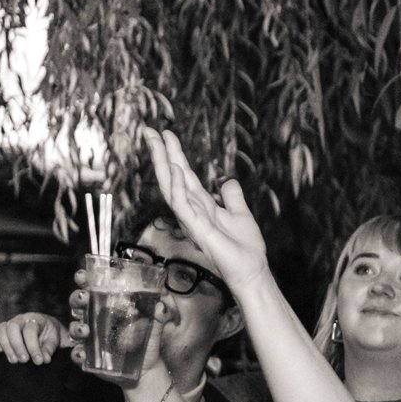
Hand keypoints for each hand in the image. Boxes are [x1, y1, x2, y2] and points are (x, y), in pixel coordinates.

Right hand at [0, 312, 69, 364]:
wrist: (45, 329)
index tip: (38, 361)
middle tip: (24, 360)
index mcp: (35, 319)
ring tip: (14, 360)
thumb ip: (49, 349)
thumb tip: (44, 359)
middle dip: (17, 345)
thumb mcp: (54, 340)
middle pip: (12, 327)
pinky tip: (0, 350)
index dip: (33, 347)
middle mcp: (21, 319)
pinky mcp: (2, 329)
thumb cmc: (49, 335)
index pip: (30, 330)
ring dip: (6, 346)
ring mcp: (10, 323)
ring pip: (1, 329)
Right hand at [141, 128, 271, 286]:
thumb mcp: (240, 214)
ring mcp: (192, 220)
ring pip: (171, 188)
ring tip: (157, 142)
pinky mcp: (197, 230)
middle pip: (172, 177)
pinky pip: (183, 205)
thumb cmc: (245, 249)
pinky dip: (179, 187)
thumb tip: (228, 181)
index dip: (174, 154)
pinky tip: (176, 170)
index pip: (184, 175)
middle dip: (161, 154)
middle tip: (149, 130)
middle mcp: (192, 211)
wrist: (251, 272)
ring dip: (164, 165)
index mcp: (202, 205)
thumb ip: (232, 197)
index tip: (165, 134)